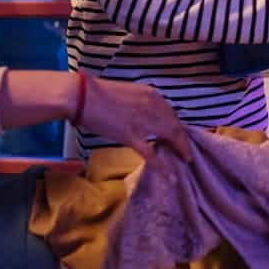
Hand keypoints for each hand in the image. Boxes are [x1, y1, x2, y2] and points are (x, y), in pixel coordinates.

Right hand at [77, 76, 192, 160]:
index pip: (171, 113)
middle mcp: (152, 106)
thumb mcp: (128, 93)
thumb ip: (141, 103)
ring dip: (178, 149)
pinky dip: (162, 166)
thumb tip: (147, 115)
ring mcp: (142, 121)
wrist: (82, 96)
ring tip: (183, 160)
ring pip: (168, 136)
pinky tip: (170, 175)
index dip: (177, 126)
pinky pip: (150, 153)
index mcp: (151, 94)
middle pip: (174, 125)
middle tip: (186, 152)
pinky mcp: (130, 136)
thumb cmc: (99, 92)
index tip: (181, 136)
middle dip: (182, 140)